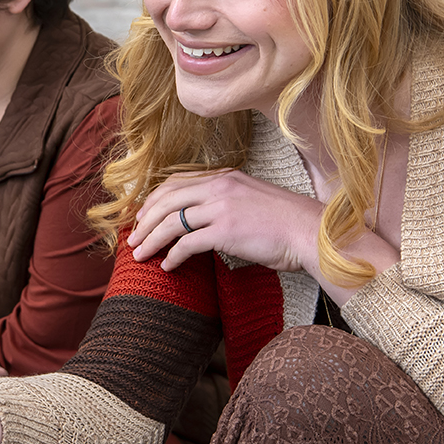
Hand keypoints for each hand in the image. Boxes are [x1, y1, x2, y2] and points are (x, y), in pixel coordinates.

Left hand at [128, 169, 323, 274]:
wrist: (310, 232)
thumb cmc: (285, 222)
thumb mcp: (250, 198)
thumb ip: (224, 200)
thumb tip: (201, 218)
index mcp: (223, 176)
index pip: (175, 182)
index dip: (153, 200)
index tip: (143, 216)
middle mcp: (218, 186)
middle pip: (166, 200)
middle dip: (144, 221)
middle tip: (133, 239)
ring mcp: (221, 207)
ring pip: (171, 222)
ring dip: (151, 240)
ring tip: (140, 255)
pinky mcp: (225, 231)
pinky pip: (187, 244)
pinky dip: (172, 256)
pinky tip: (167, 267)